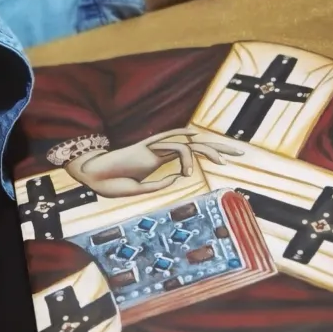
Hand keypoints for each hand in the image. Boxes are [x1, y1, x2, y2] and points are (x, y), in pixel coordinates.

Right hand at [67, 128, 246, 197]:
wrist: (91, 175)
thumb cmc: (112, 182)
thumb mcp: (140, 189)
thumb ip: (159, 184)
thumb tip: (178, 178)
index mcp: (160, 159)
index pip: (189, 151)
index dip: (207, 152)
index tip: (225, 160)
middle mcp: (160, 150)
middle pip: (195, 143)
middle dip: (218, 146)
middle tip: (241, 152)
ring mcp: (154, 147)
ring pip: (188, 142)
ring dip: (208, 149)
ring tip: (225, 159)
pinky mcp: (146, 148)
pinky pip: (171, 145)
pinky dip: (183, 154)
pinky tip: (188, 161)